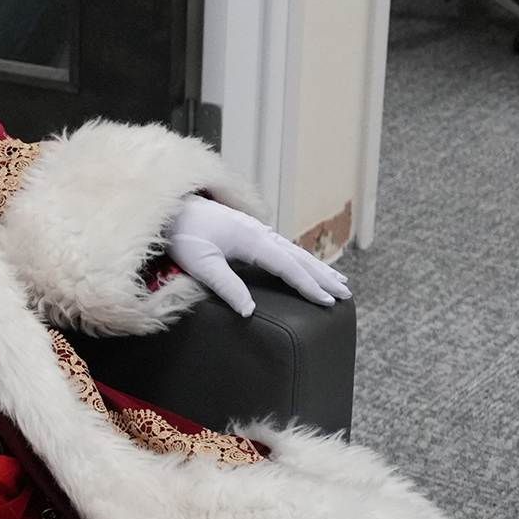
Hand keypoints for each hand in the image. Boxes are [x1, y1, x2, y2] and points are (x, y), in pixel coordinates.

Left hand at [163, 194, 350, 316]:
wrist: (172, 207)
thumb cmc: (183, 235)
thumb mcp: (201, 264)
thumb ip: (226, 286)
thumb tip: (249, 310)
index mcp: (252, 240)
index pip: (289, 267)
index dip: (309, 286)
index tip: (327, 301)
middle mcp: (260, 232)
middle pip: (299, 257)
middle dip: (323, 276)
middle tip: (346, 293)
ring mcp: (256, 229)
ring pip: (294, 250)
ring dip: (316, 266)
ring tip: (336, 280)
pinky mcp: (249, 230)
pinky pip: (283, 246)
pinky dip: (300, 258)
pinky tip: (304, 264)